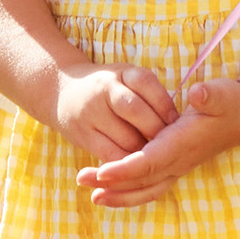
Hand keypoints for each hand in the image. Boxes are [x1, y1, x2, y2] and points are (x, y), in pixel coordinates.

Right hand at [54, 63, 177, 161]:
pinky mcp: (83, 135)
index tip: (177, 122)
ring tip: (157, 157)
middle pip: (135, 111)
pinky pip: (109, 155)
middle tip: (170, 144)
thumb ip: (150, 93)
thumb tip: (177, 121)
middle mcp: (105, 89)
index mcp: (122, 72)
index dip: (165, 105)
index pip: (147, 83)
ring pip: (125, 137)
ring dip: (144, 151)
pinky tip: (137, 166)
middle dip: (156, 131)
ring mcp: (92, 112)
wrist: (62, 91)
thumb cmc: (108, 88)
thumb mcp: (126, 78)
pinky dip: (126, 163)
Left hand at [79, 76, 239, 207]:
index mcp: (182, 144)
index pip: (150, 161)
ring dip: (117, 194)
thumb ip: (209, 95)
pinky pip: (147, 186)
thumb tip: (198, 94)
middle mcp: (178, 162)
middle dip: (111, 183)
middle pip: (141, 181)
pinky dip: (127, 192)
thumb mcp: (221, 94)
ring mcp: (176, 167)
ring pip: (143, 189)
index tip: (102, 172)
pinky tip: (107, 190)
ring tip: (90, 193)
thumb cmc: (229, 103)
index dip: (125, 169)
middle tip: (81, 179)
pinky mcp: (173, 166)